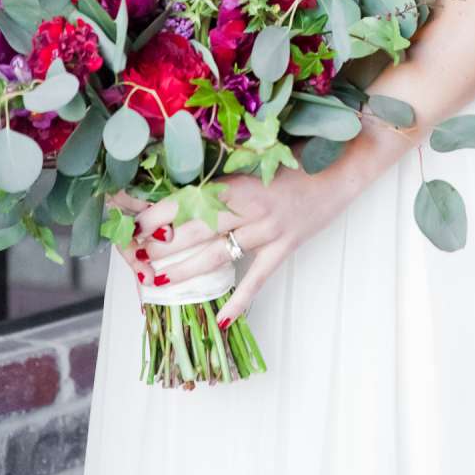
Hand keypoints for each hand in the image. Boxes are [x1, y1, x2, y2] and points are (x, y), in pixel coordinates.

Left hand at [107, 160, 368, 322]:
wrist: (342, 167)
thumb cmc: (297, 155)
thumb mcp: (257, 154)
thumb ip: (224, 167)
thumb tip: (181, 175)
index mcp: (240, 181)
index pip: (189, 200)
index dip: (158, 214)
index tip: (132, 223)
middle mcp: (251, 208)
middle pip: (196, 231)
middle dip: (162, 245)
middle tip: (134, 258)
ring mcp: (269, 231)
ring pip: (218, 256)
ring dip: (186, 271)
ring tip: (158, 282)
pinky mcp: (286, 248)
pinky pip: (258, 279)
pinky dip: (239, 301)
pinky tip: (219, 321)